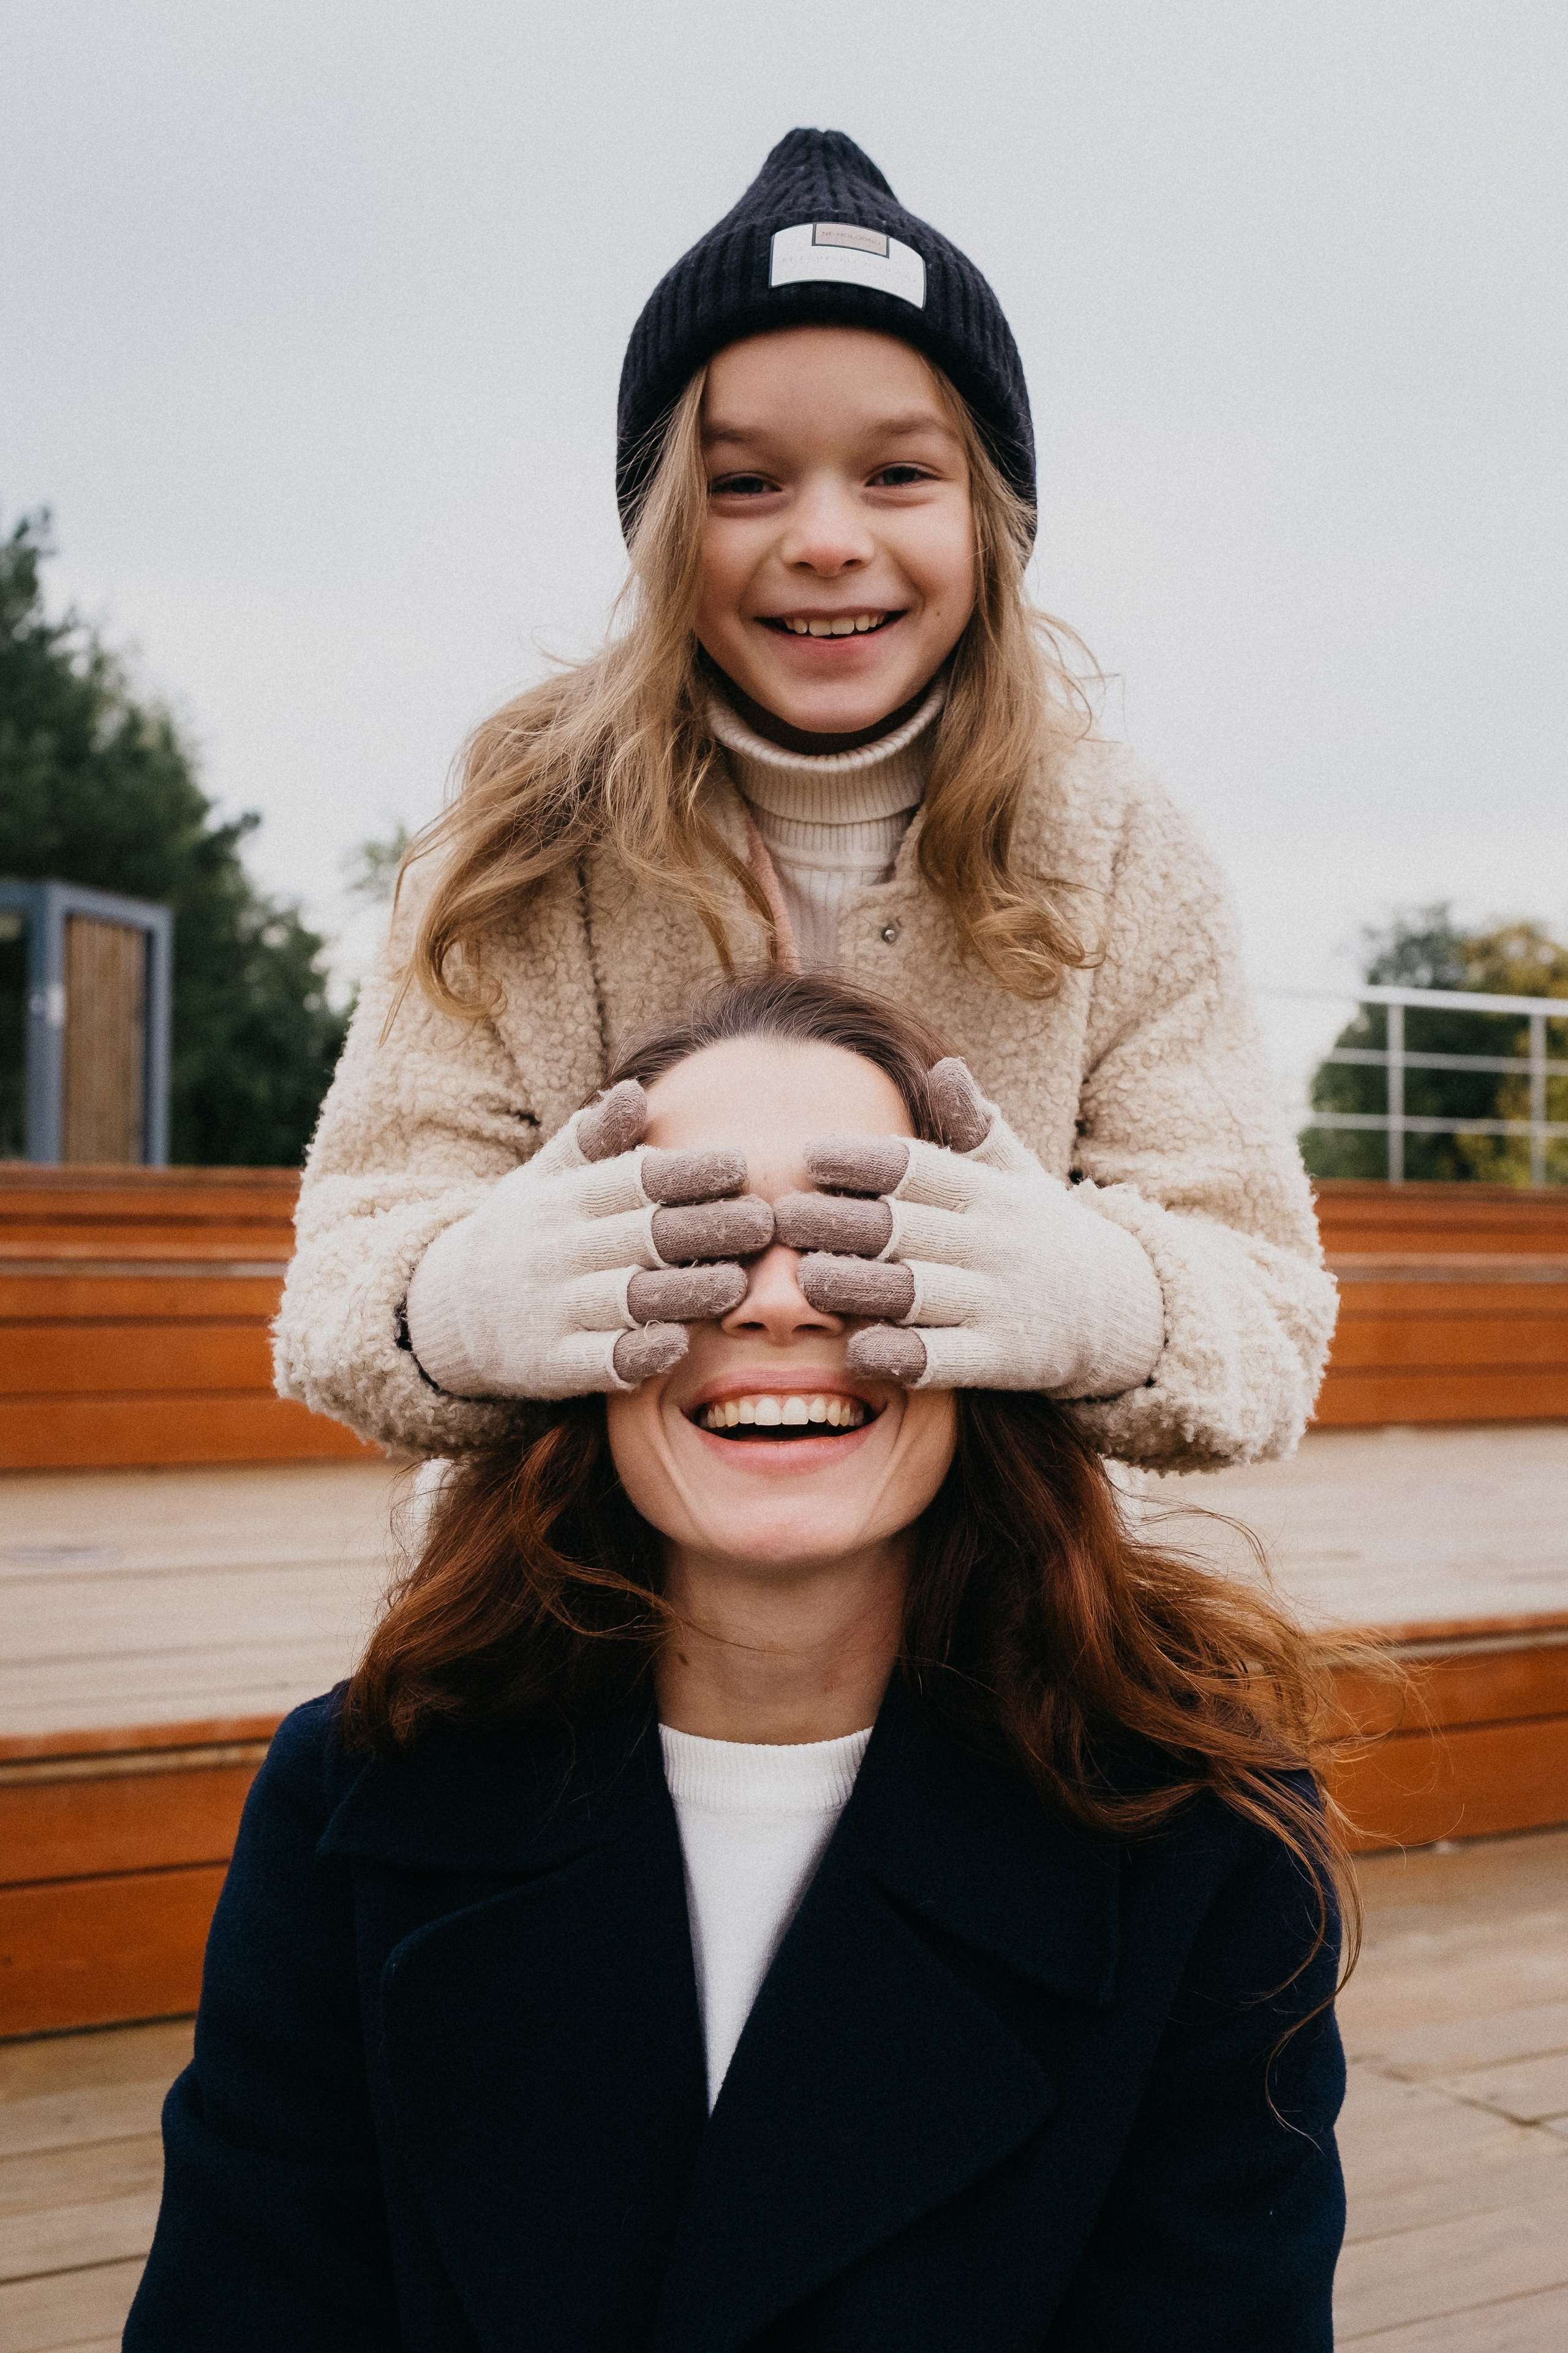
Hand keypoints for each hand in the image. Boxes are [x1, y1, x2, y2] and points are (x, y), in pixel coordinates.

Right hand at [404, 1079, 772, 1396]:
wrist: (449, 1309)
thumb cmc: (521, 1233)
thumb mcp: (544, 1178)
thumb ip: (592, 1140)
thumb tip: (634, 1091)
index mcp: (562, 1200)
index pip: (632, 1179)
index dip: (688, 1172)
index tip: (739, 1166)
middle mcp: (557, 1251)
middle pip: (641, 1235)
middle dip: (705, 1227)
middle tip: (762, 1224)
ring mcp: (552, 1310)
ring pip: (628, 1298)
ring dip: (687, 1292)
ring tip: (738, 1284)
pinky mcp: (551, 1364)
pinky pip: (599, 1360)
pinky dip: (639, 1352)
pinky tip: (679, 1342)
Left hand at [773, 1060, 1164, 1395]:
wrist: (1120, 1306)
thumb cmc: (1041, 1231)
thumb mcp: (1018, 1173)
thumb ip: (975, 1127)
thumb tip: (944, 1066)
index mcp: (988, 1191)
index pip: (919, 1168)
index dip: (862, 1161)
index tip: (810, 1156)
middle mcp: (992, 1242)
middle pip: (903, 1227)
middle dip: (838, 1221)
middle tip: (783, 1217)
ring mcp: (998, 1301)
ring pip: (914, 1291)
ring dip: (856, 1285)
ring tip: (805, 1278)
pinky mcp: (1003, 1357)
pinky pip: (944, 1357)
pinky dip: (900, 1355)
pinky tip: (857, 1349)